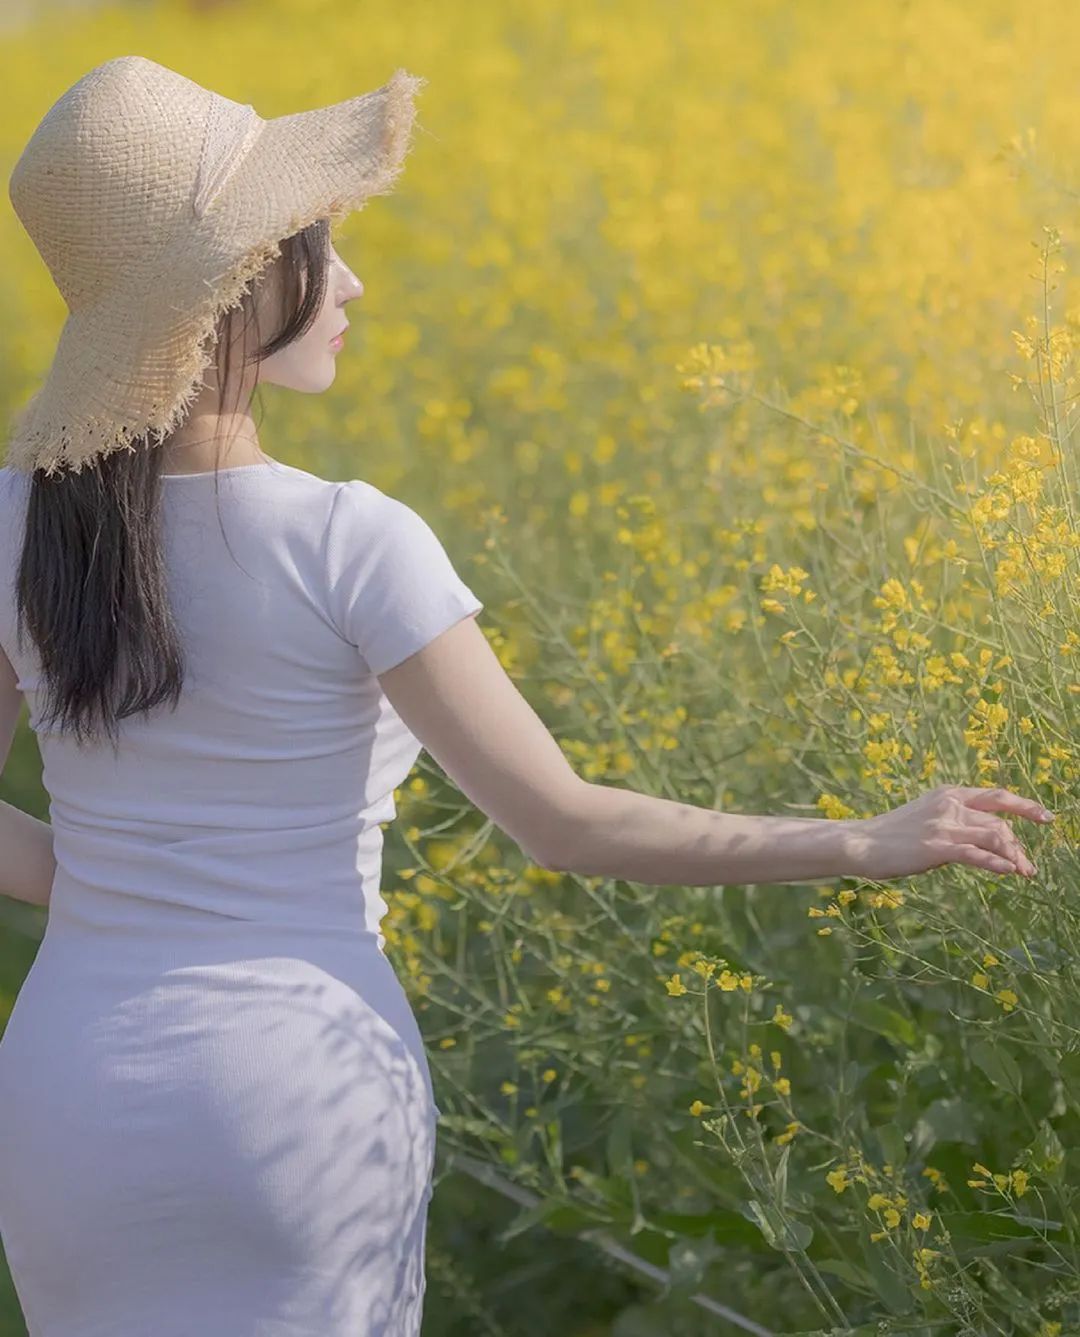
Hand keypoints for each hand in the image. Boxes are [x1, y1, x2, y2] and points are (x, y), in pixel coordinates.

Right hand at [843, 784, 1052, 881]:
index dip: (1025, 805)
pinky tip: (1009, 872)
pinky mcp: (937, 847)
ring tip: (1024, 873)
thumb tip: (982, 841)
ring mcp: (944, 826)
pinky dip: (997, 863)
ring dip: (1014, 857)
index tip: (1046, 817)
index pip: (996, 795)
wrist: (861, 842)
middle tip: (1029, 867)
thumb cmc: (892, 834)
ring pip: (993, 837)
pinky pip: (976, 854)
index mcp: (949, 794)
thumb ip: (954, 822)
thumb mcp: (927, 818)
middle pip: (999, 823)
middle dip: (1019, 846)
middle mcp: (950, 805)